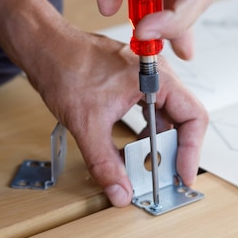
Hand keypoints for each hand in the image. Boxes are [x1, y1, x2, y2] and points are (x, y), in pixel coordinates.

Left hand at [26, 29, 207, 206]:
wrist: (43, 46)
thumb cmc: (64, 64)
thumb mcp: (87, 123)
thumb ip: (105, 163)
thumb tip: (121, 191)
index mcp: (157, 77)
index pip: (194, 117)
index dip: (192, 150)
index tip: (182, 174)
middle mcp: (158, 76)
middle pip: (185, 120)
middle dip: (176, 151)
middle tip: (167, 176)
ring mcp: (148, 80)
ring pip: (169, 119)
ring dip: (159, 144)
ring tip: (147, 166)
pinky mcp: (136, 85)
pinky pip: (153, 114)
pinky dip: (146, 135)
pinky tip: (133, 149)